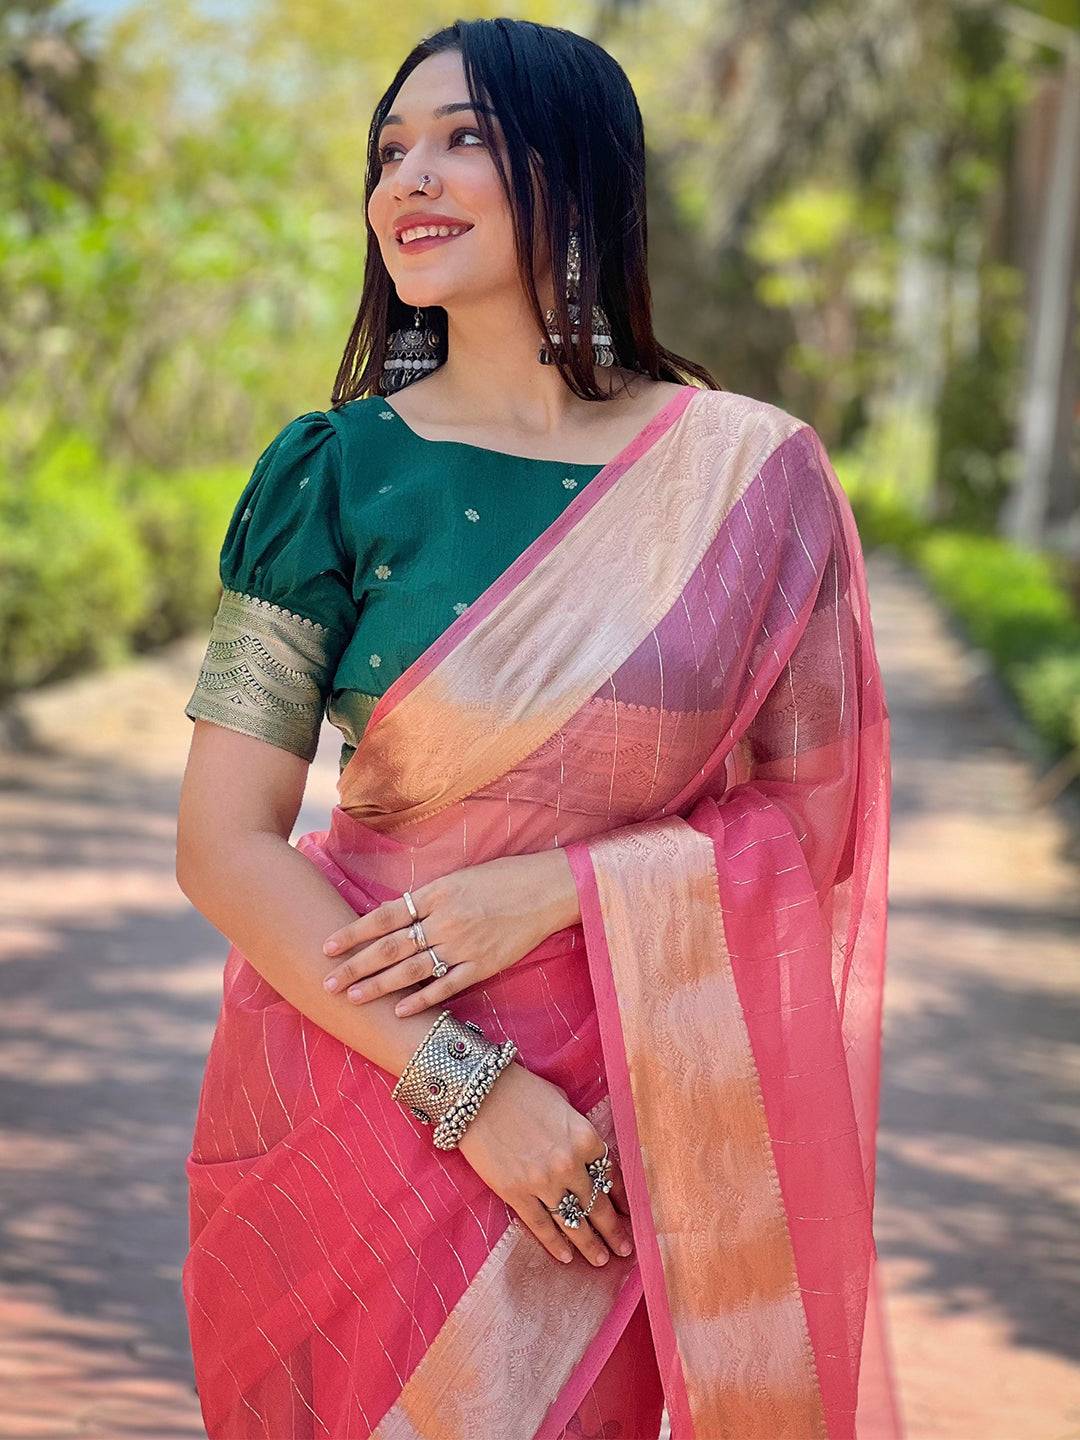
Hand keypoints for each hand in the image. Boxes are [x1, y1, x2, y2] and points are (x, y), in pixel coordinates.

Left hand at [321, 850, 580, 1016]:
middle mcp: (445, 920)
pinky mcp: (483, 965)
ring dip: (379, 986)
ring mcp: (464, 945)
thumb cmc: (501, 878)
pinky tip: (399, 1010)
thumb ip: (426, 898)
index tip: (327, 947)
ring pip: (412, 970)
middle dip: (356, 966)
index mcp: (436, 893)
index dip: (354, 933)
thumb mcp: (458, 877)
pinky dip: (422, 999)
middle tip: (327, 982)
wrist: (546, 889)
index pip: (384, 916)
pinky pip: (447, 986)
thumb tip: (391, 916)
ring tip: (353, 997)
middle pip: (391, 947)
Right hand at [457, 1062, 634, 1267]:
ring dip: (590, 1244)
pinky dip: (556, 1245)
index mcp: (586, 1138)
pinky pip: (542, 1226)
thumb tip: (585, 1149)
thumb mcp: (561, 1103)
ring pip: (574, 1222)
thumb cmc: (520, 1090)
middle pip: (598, 1205)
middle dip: (613, 1231)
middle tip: (624, 1249)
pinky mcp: (516, 1193)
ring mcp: (543, 1182)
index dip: (622, 1199)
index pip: (611, 1176)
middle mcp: (570, 1164)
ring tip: (601, 1260)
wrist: (477, 1093)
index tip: (629, 1214)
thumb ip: (576, 1129)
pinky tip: (567, 1257)